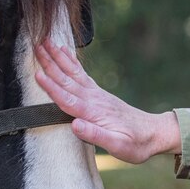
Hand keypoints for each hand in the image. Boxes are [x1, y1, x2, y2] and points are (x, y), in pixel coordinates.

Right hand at [34, 40, 180, 163]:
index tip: (37, 75)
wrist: (153, 133)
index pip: (68, 99)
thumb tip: (75, 125)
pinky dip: (71, 61)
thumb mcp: (118, 146)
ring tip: (45, 42)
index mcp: (94, 113)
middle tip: (35, 46)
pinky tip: (65, 51)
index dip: (52, 88)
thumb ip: (96, 135)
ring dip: (57, 58)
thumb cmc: (136, 144)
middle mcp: (94, 100)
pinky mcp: (98, 93)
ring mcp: (96, 94)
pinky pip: (81, 74)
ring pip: (72, 73)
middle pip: (67, 80)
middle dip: (50, 64)